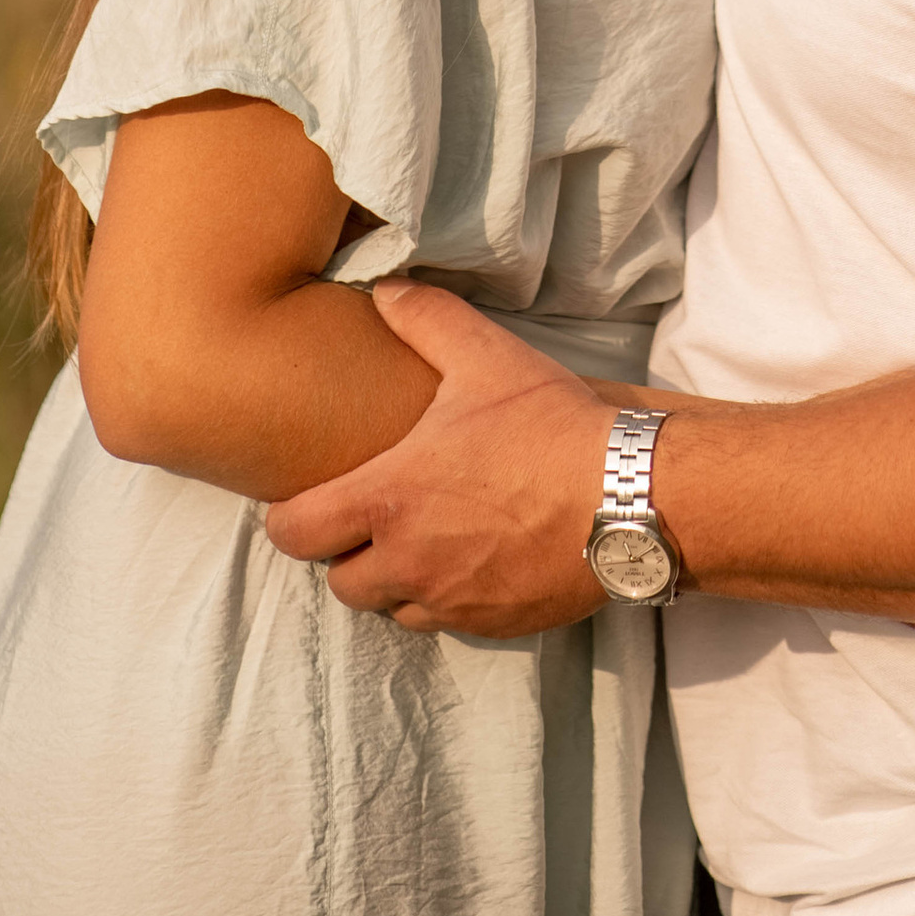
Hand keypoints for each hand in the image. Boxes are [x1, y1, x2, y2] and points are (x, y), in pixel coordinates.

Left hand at [264, 282, 612, 636]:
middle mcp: (406, 561)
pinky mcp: (488, 625)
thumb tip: (384, 290)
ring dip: (391, 580)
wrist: (625, 497)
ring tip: (418, 539)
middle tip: (371, 515)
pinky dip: (439, 598)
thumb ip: (424, 318)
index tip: (305, 498)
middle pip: (339, 580)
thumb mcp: (484, 355)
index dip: (289, 517)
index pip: (294, 532)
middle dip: (345, 551)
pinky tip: (466, 561)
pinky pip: (440, 623)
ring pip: (389, 607)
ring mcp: (448, 600)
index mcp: (388, 498)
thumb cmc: (547, 426)